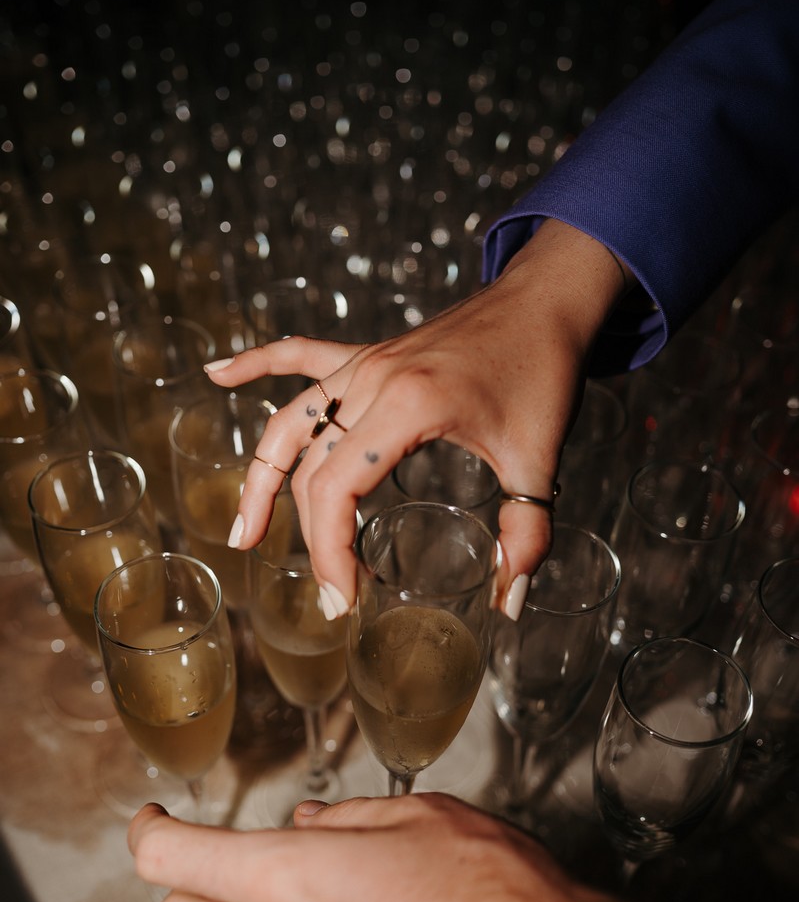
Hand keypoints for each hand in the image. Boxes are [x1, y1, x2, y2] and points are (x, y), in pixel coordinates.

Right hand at [204, 219, 625, 618]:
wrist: (547, 300)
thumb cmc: (543, 371)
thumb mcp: (538, 459)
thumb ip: (527, 534)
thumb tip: (510, 601)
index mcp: (407, 406)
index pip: (336, 488)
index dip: (329, 550)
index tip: (343, 597)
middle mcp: (371, 380)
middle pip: (310, 468)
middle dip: (310, 537)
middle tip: (331, 594)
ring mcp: (364, 362)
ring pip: (289, 422)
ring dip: (260, 477)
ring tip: (243, 532)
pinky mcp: (369, 353)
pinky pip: (299, 357)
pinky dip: (256, 364)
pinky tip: (218, 375)